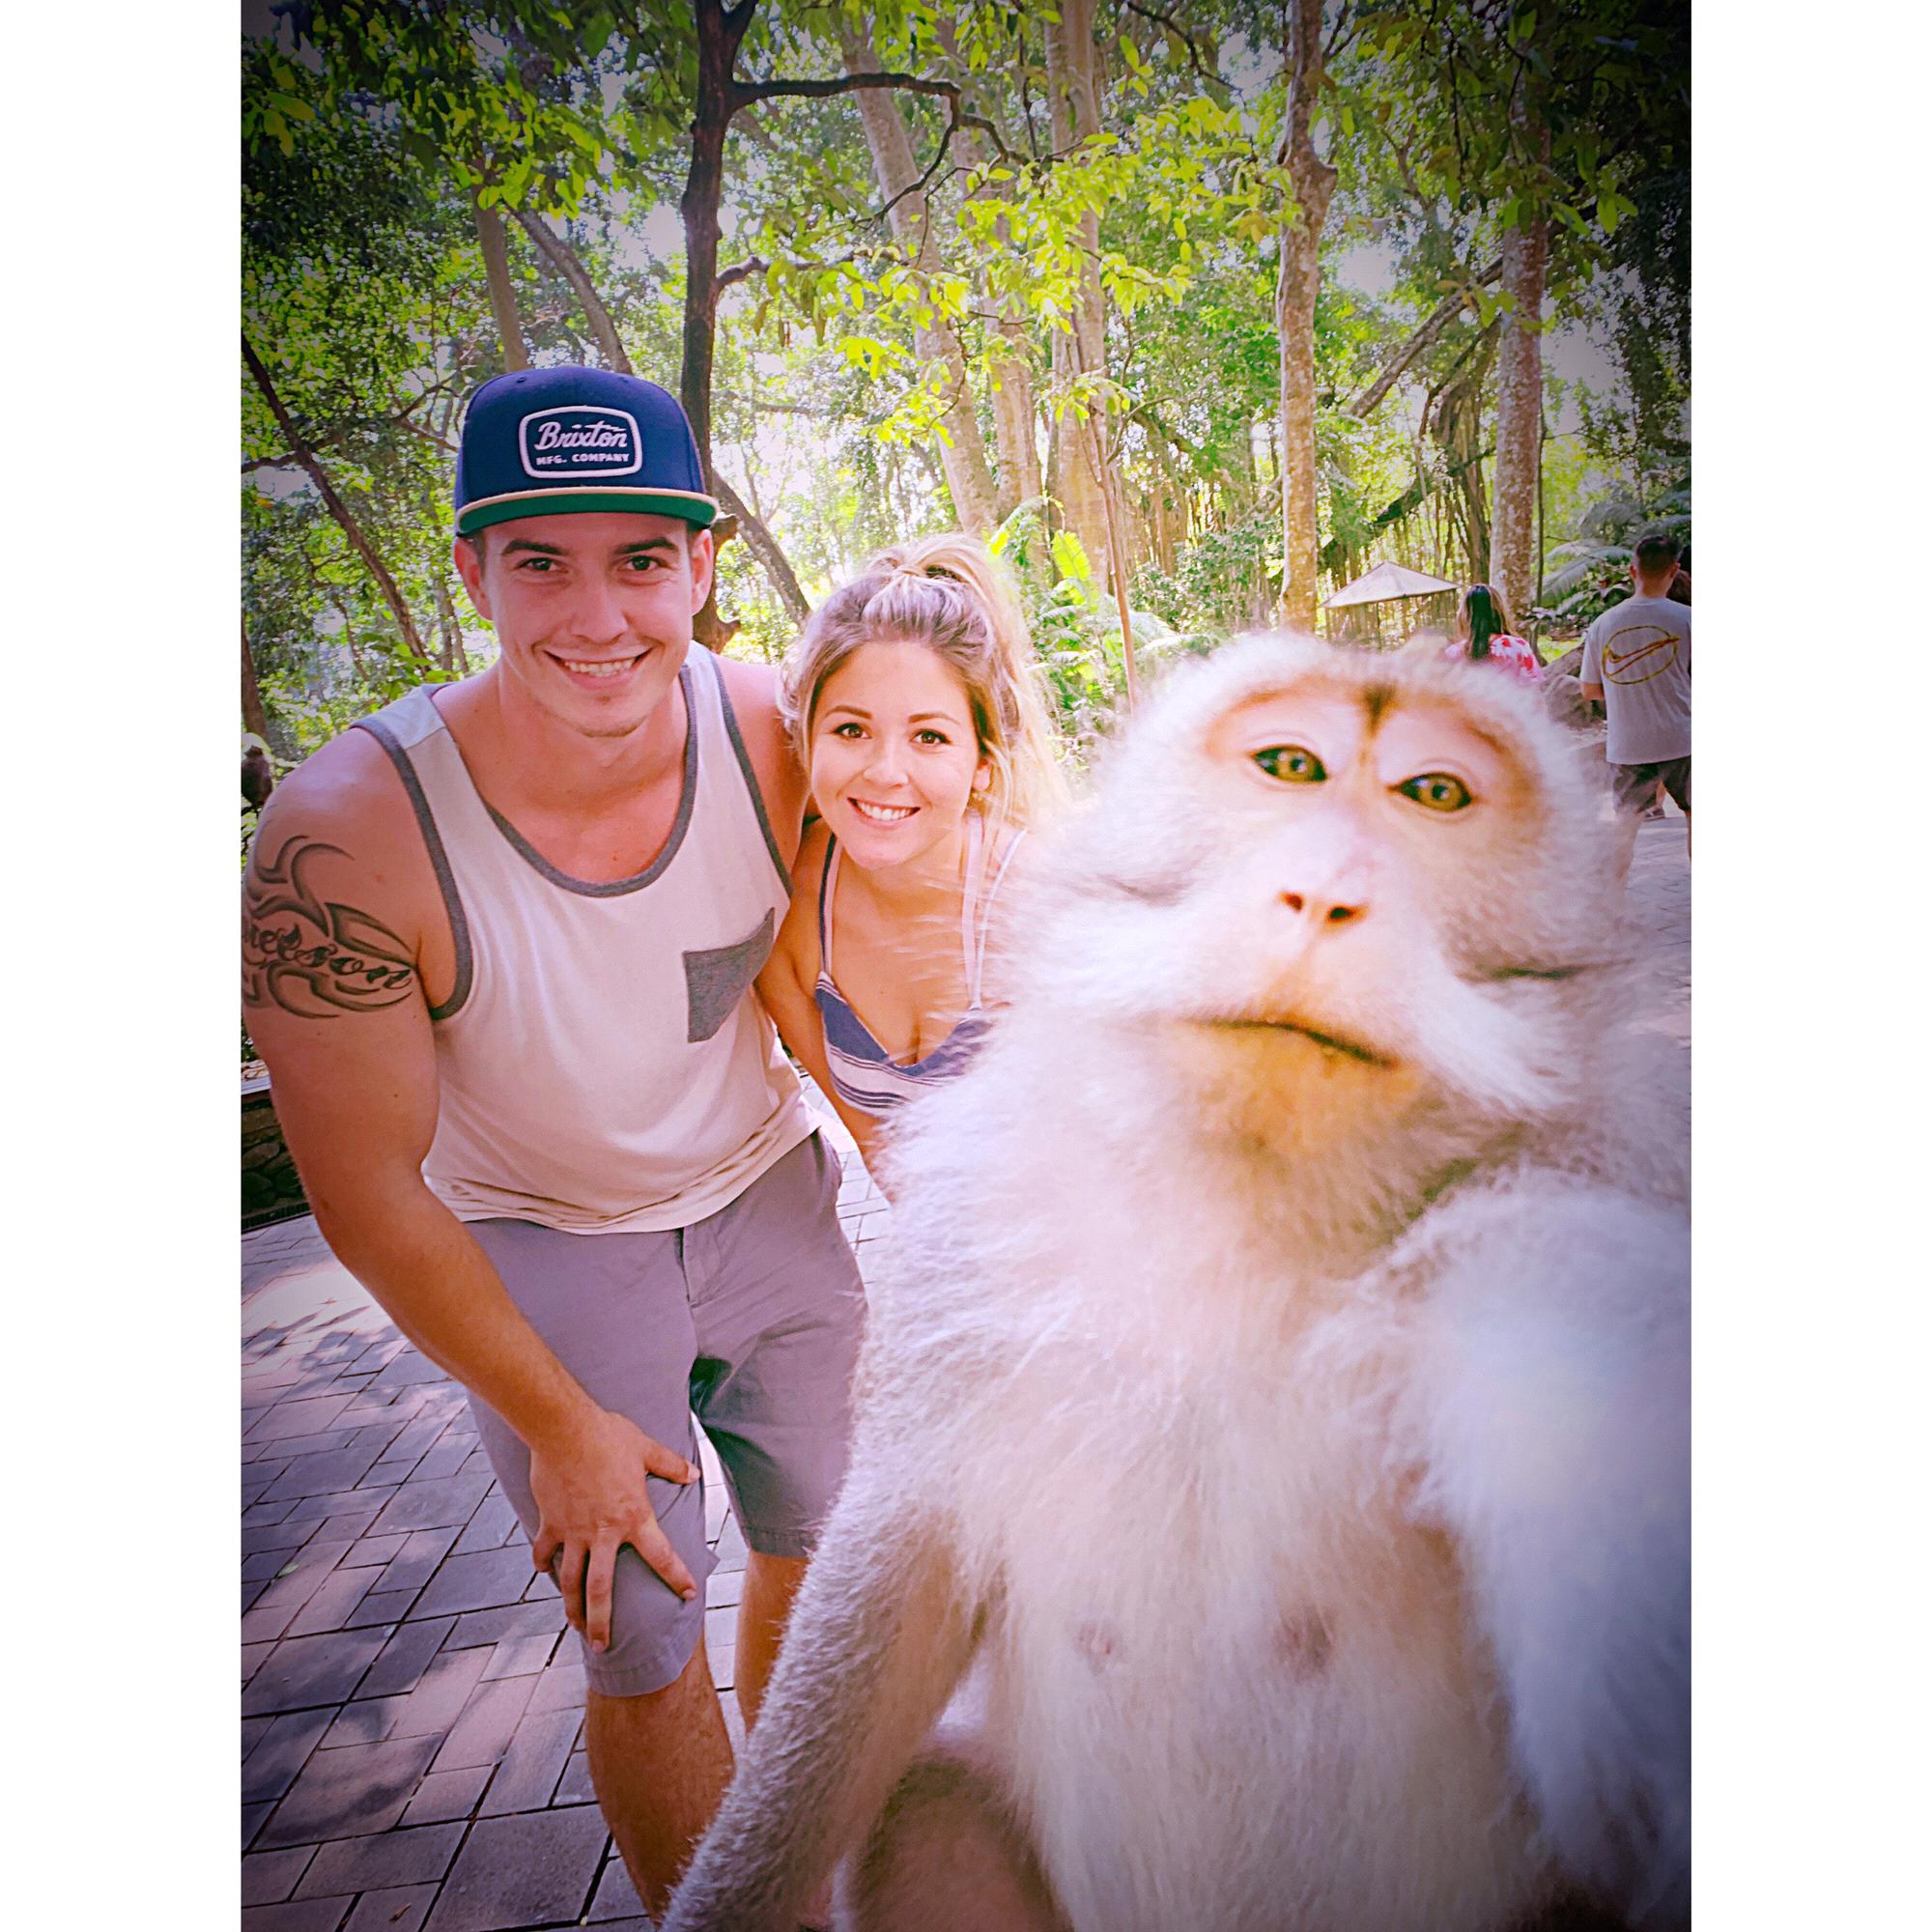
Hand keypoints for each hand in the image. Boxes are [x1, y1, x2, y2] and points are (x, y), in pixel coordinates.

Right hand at [528, 1408, 700, 1650]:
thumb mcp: (646, 1448)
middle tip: (604, 1648)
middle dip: (603, 1623)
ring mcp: (573, 1532)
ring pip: (570, 1582)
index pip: (661, 1555)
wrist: (563, 1428)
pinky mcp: (550, 1523)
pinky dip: (544, 1565)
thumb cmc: (607, 1435)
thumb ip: (671, 1465)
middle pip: (602, 1591)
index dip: (676, 1577)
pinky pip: (545, 1552)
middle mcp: (603, 1533)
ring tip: (576, 1627)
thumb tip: (693, 1473)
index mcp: (634, 1517)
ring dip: (572, 1608)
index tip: (687, 1596)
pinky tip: (546, 1573)